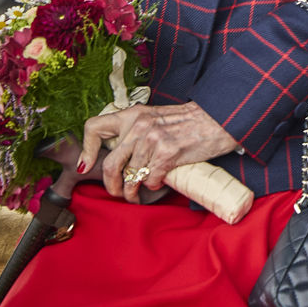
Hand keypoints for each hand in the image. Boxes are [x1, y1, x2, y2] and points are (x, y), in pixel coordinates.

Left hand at [79, 101, 239, 199]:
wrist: (221, 118)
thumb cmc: (191, 122)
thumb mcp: (157, 119)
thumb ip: (136, 132)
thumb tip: (118, 157)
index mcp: (135, 114)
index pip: (94, 127)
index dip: (86, 149)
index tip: (87, 164)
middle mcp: (140, 125)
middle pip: (110, 165)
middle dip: (111, 185)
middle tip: (118, 192)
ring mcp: (153, 139)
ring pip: (131, 177)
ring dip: (134, 190)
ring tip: (140, 192)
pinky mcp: (168, 153)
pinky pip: (150, 180)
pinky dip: (153, 185)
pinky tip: (161, 180)